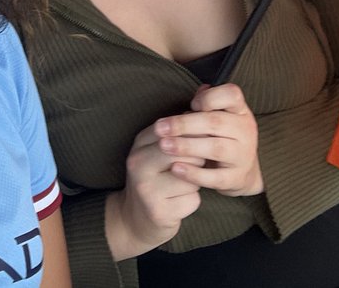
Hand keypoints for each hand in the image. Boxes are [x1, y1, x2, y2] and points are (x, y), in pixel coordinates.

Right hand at [104, 121, 203, 260]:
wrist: (135, 218)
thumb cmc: (154, 179)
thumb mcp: (157, 152)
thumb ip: (176, 136)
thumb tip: (204, 118)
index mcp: (139, 145)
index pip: (176, 131)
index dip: (195, 137)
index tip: (201, 142)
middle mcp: (138, 165)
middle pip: (186, 154)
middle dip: (197, 160)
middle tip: (193, 166)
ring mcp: (147, 190)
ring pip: (191, 179)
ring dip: (194, 184)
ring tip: (181, 186)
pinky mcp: (159, 213)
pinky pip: (192, 201)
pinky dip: (191, 202)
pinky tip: (178, 202)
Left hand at [155, 83, 263, 196]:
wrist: (242, 170)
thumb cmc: (222, 136)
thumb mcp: (219, 115)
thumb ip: (207, 102)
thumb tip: (200, 90)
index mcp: (240, 111)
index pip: (232, 94)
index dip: (210, 97)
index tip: (191, 104)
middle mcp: (245, 131)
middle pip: (215, 123)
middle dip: (184, 124)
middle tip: (160, 128)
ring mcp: (243, 156)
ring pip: (215, 149)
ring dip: (186, 146)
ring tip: (164, 145)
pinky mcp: (236, 178)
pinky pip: (215, 178)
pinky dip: (194, 174)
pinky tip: (176, 168)